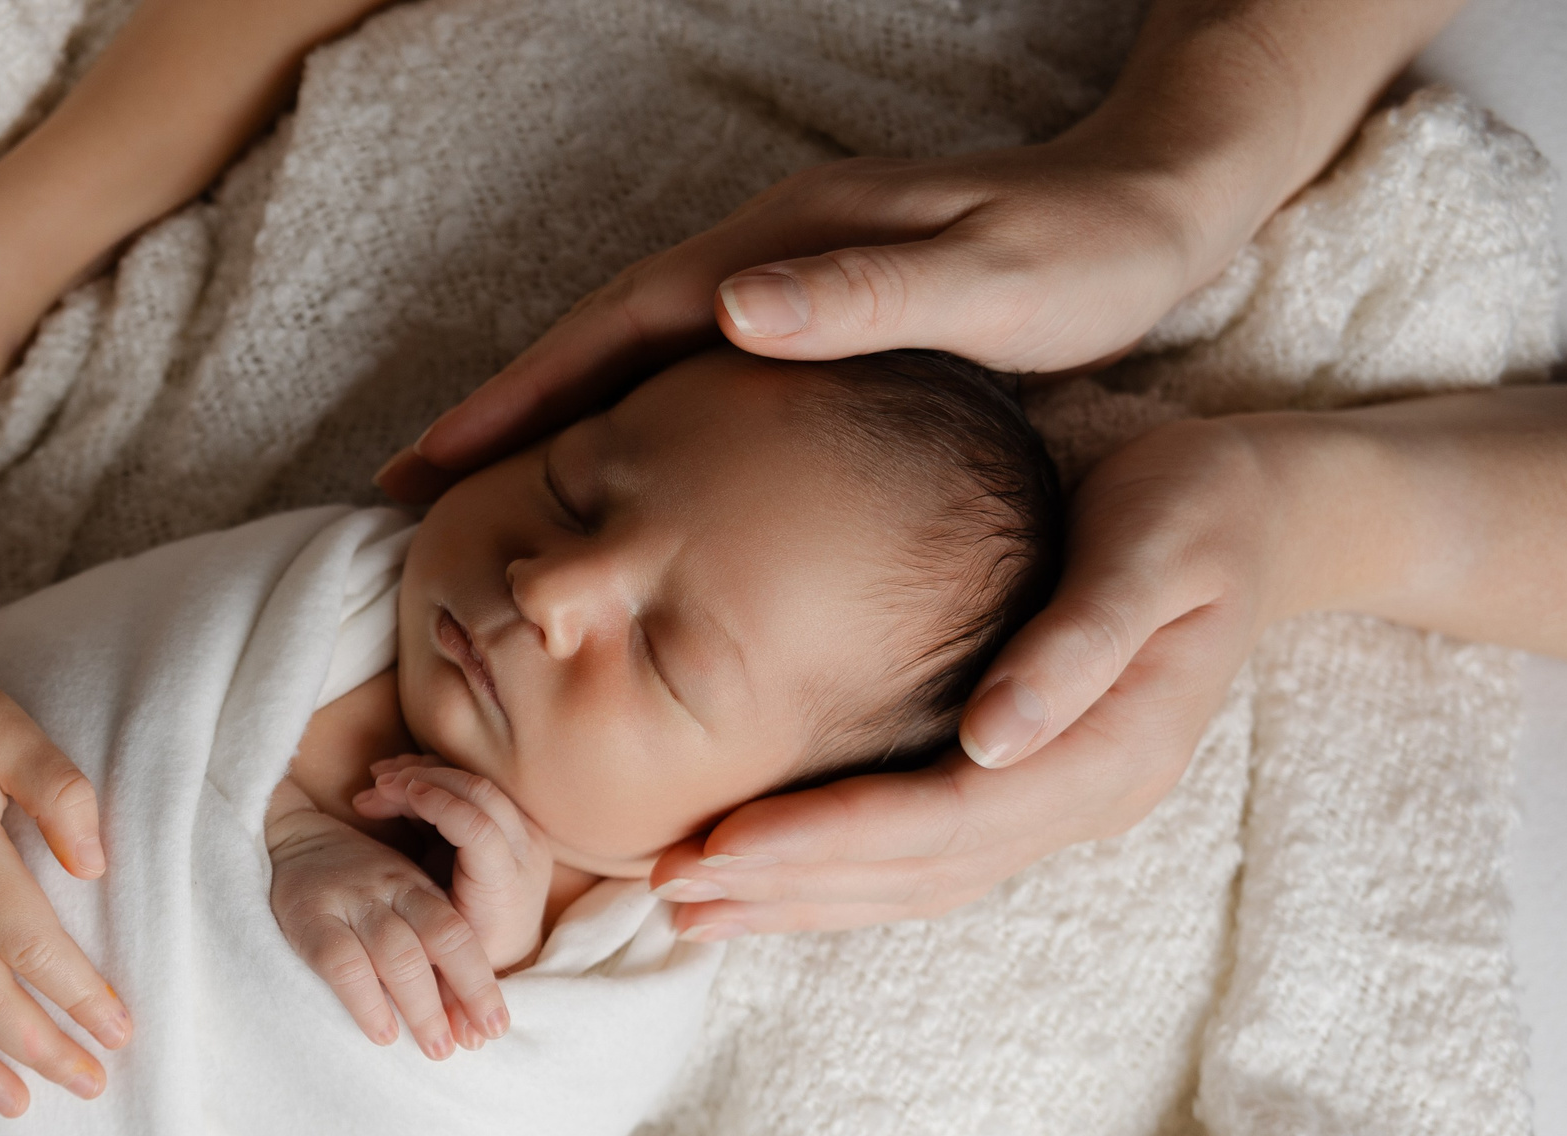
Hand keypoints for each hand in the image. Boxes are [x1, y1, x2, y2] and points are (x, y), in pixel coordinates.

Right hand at [265, 778, 508, 1058]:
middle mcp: (391, 890)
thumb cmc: (351, 888)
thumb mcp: (394, 903)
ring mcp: (351, 901)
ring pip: (399, 953)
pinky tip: (382, 1033)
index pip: (460, 934)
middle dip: (466, 992)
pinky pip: (343, 963)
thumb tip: (461, 1019)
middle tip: (472, 1043)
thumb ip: (422, 950)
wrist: (289, 838)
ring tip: (436, 1048)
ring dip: (423, 1006)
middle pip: (442, 937)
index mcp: (418, 888)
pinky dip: (367, 1002)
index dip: (481, 981)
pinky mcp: (309, 918)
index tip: (494, 1027)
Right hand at [353, 756, 552, 971]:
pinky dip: (437, 775)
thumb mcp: (446, 944)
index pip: (479, 828)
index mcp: (505, 884)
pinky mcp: (514, 820)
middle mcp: (525, 852)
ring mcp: (525, 832)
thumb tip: (384, 915)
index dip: (438, 804)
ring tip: (379, 779)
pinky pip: (476, 785)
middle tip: (377, 784)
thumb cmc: (468, 949)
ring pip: (478, 783)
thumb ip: (428, 923)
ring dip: (427, 772)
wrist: (509, 944)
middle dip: (425, 779)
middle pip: (481, 794)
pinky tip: (399, 778)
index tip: (392, 795)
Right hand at [378, 137, 1226, 505]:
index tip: (430, 469)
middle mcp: (761, 258)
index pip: (611, 330)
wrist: (1162, 203)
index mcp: (781, 251)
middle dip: (495, 419)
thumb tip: (727, 309)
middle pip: (591, 344)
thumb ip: (862, 297)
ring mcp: (780, 283)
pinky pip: (678, 373)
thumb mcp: (992, 282)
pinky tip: (605, 477)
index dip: (514, 402)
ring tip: (475, 497)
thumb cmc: (1087, 257)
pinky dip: (618, 423)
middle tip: (405, 500)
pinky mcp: (808, 315)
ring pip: (627, 360)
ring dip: (545, 424)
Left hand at [654, 416, 1283, 933]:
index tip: (719, 843)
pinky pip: (919, 859)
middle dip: (788, 887)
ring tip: (686, 905)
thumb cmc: (1199, 505)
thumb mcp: (1160, 545)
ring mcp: (1054, 804)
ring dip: (798, 901)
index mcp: (1113, 751)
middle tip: (666, 891)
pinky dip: (833, 876)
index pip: (946, 821)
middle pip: (917, 872)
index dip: (828, 839)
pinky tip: (756, 877)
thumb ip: (1080, 641)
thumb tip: (990, 741)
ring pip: (912, 885)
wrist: (1260, 514)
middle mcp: (1081, 800)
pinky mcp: (1025, 790)